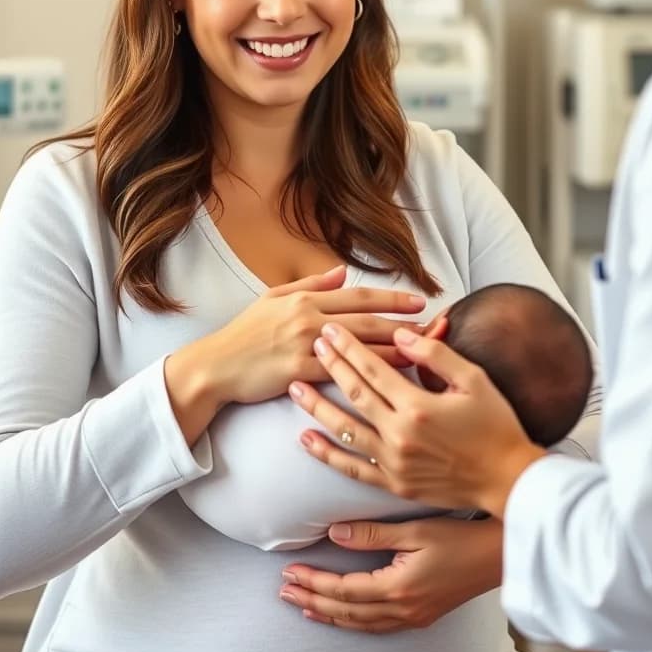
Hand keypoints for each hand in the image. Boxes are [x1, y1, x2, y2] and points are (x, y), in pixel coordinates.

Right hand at [174, 266, 425, 408]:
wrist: (216, 366)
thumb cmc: (244, 334)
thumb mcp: (273, 299)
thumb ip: (311, 284)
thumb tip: (342, 272)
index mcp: (305, 298)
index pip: (358, 295)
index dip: (392, 297)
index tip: (419, 300)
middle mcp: (309, 318)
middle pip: (368, 318)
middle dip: (405, 322)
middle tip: (435, 325)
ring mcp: (305, 345)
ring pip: (361, 345)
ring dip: (396, 347)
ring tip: (425, 351)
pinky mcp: (300, 372)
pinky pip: (343, 373)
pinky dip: (370, 373)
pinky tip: (393, 379)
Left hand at [278, 516, 502, 632]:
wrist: (499, 557)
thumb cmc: (460, 537)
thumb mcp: (415, 530)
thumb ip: (372, 533)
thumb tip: (333, 535)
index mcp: (399, 588)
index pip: (344, 590)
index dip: (313, 581)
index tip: (289, 571)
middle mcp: (403, 610)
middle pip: (346, 611)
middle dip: (312, 600)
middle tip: (283, 591)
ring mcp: (413, 618)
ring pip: (360, 624)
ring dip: (328, 614)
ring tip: (303, 606)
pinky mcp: (421, 616)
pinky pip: (376, 626)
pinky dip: (352, 621)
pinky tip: (342, 616)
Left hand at [289, 324, 544, 516]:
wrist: (508, 480)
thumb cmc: (496, 426)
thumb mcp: (473, 380)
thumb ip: (435, 354)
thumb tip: (401, 333)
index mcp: (420, 406)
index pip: (373, 369)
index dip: (349, 347)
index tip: (331, 330)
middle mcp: (401, 434)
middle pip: (354, 394)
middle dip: (330, 366)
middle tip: (312, 344)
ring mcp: (394, 462)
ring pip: (345, 429)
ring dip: (317, 406)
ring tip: (294, 386)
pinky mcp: (394, 484)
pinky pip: (352, 468)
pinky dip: (326, 453)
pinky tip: (306, 439)